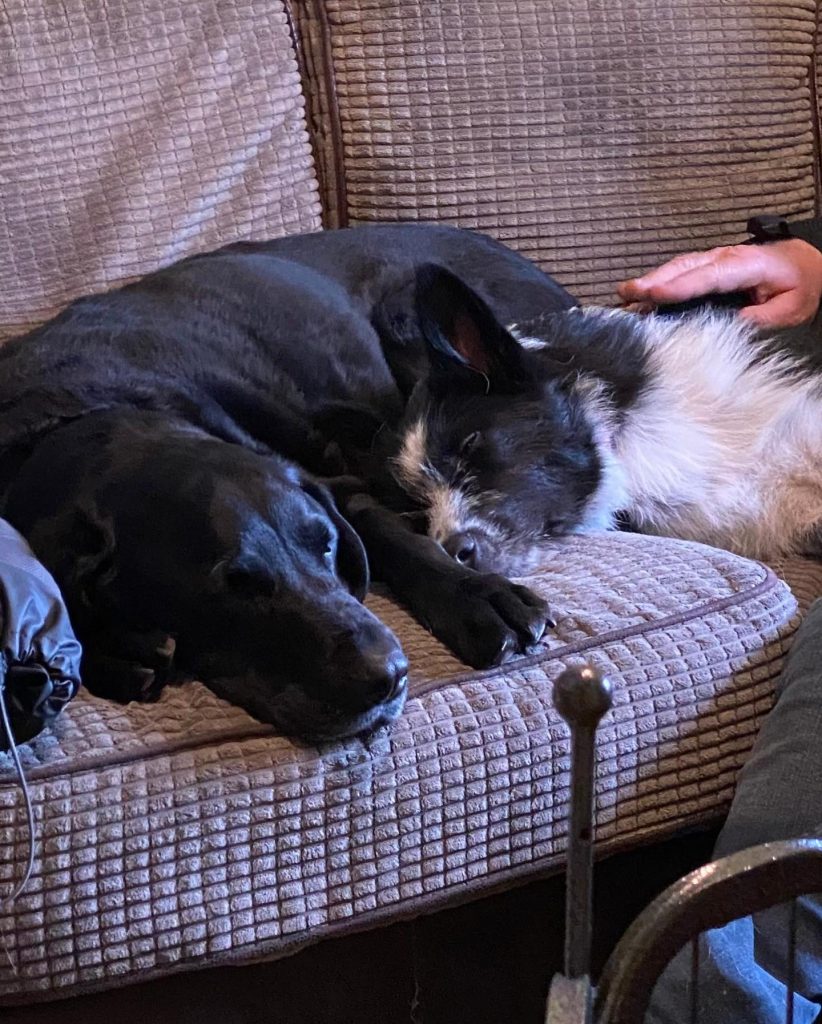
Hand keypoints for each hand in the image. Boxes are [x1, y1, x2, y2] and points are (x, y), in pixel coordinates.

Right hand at [617, 238, 821, 328]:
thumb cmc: (801, 285)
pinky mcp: (713, 265)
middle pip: (683, 268)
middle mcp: (727, 258)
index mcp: (746, 266)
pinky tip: (645, 291)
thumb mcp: (789, 309)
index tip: (652, 294)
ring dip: (652, 279)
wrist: (810, 265)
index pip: (705, 277)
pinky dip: (662, 279)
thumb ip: (757, 319)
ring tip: (625, 293)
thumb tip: (725, 328)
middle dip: (653, 280)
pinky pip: (684, 270)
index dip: (677, 286)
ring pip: (680, 267)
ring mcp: (718, 259)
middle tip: (625, 293)